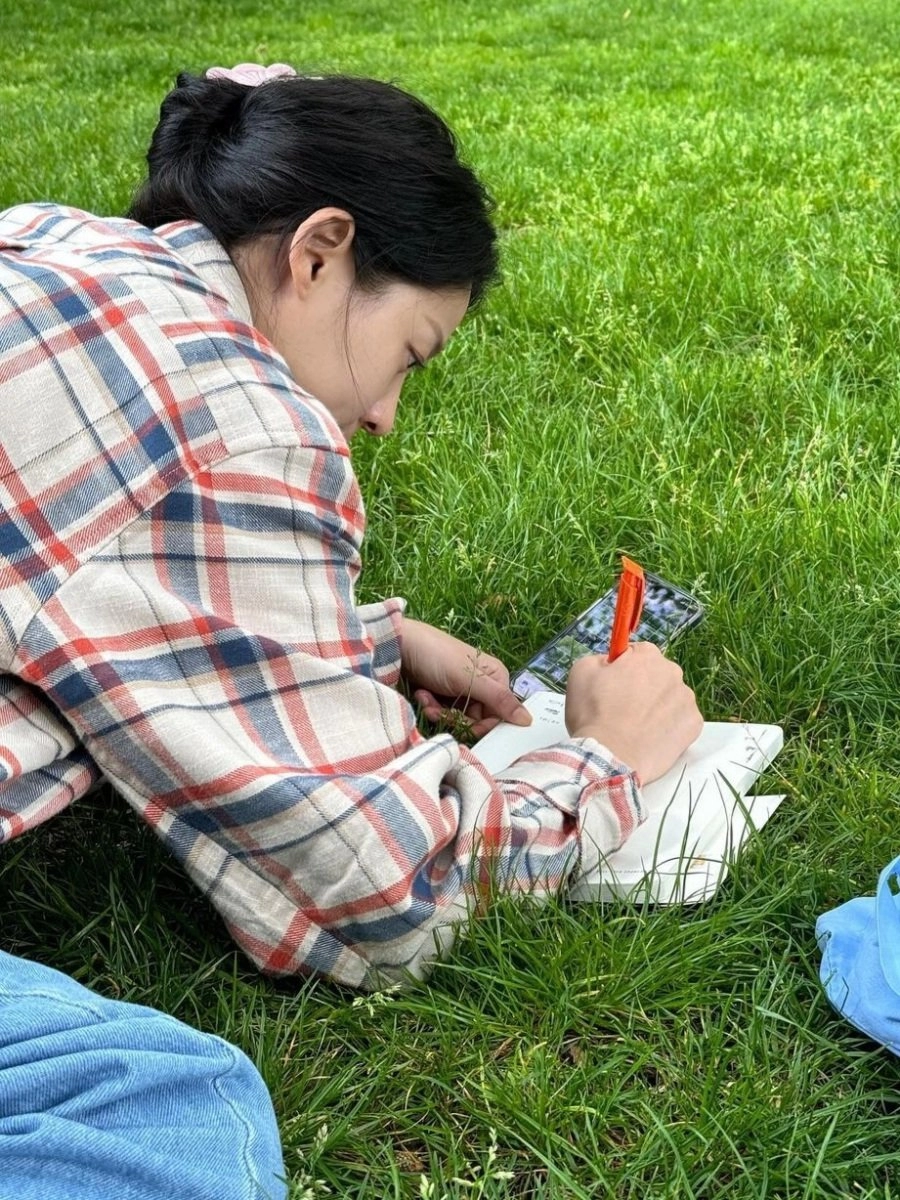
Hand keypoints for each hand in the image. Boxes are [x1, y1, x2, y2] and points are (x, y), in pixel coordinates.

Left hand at [400, 618, 530, 737]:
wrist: (398, 645)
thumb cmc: (436, 656)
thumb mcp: (468, 678)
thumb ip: (499, 700)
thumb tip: (529, 721)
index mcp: (495, 678)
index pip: (499, 715)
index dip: (483, 725)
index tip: (466, 728)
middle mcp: (482, 685)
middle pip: (477, 720)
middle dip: (455, 717)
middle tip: (438, 709)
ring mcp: (461, 690)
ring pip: (458, 719)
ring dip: (440, 712)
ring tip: (426, 697)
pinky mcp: (442, 695)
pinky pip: (443, 713)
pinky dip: (431, 707)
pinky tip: (422, 694)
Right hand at [565, 642, 702, 782]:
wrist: (611, 757)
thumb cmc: (594, 715)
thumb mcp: (581, 672)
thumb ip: (599, 659)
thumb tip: (609, 663)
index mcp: (647, 656)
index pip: (638, 653)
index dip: (623, 669)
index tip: (613, 684)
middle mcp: (673, 673)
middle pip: (657, 675)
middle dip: (643, 687)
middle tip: (621, 708)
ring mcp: (687, 700)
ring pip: (670, 698)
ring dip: (656, 707)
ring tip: (634, 727)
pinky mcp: (694, 725)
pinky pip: (681, 721)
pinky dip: (668, 727)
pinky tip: (649, 737)